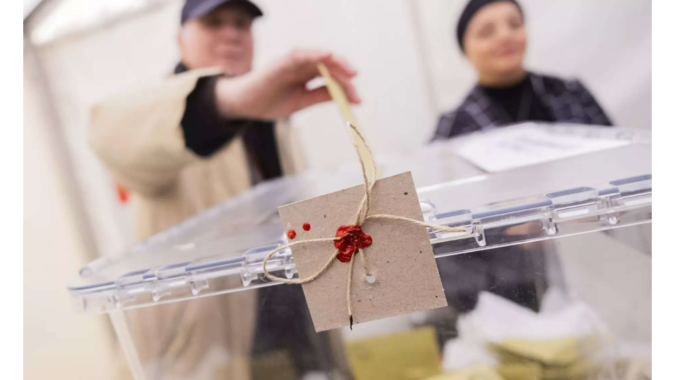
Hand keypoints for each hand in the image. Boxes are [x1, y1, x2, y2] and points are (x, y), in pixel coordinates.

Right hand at [215, 49, 360, 119]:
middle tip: (356, 86)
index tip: (358, 99)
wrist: (244, 105)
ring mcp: (292, 62)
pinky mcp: (281, 62)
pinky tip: (326, 57)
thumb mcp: (302, 102)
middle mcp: (302, 65)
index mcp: (308, 74)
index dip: (346, 85)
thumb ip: (321, 96)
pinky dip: (314, 54)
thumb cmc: (270, 101)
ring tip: (350, 71)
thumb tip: (349, 98)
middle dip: (345, 74)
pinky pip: (299, 54)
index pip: (332, 75)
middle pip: (329, 65)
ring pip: (318, 57)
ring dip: (336, 61)